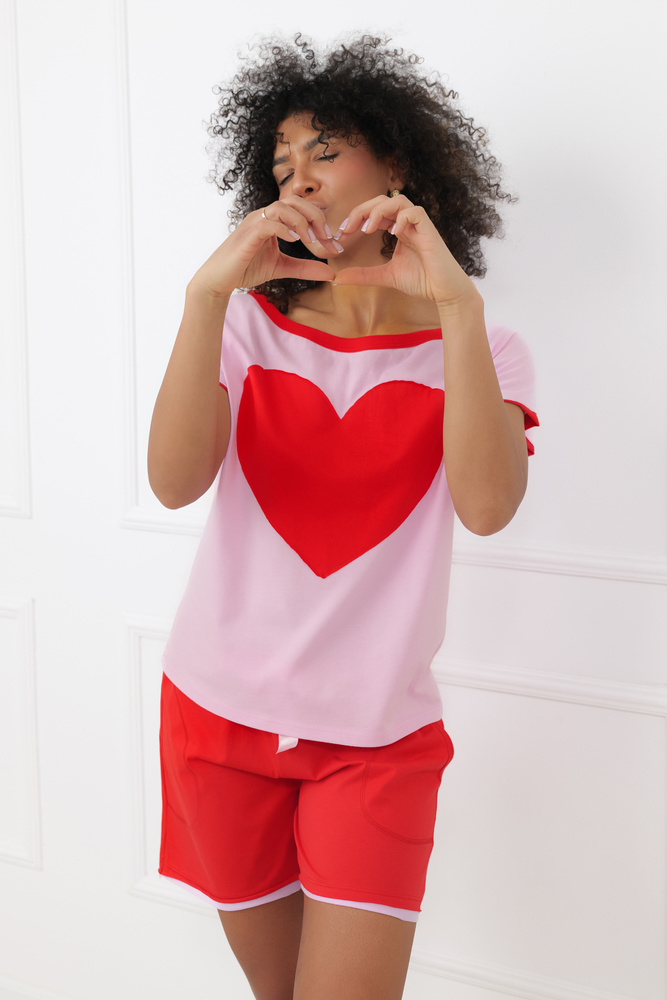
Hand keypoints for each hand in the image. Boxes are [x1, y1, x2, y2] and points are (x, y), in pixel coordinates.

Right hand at [189, 196, 341, 297]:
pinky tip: (294, 241)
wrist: (219, 279)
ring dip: (302, 223)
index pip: (302, 209)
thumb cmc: (247, 268)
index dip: (321, 222)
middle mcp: (264, 215)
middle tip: (327, 239)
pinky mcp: (247, 234)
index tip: (334, 244)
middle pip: (296, 201)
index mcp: (274, 219)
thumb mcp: (282, 267)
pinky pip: (268, 223)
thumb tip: (331, 273)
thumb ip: (305, 268)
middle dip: (316, 218)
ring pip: (282, 207)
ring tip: (312, 241)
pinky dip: (284, 229)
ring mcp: (255, 222)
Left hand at [333, 194, 477, 307]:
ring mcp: (419, 225)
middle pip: (382, 200)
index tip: (341, 234)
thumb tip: (337, 277)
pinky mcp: (430, 230)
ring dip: (379, 211)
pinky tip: (393, 233)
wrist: (444, 292)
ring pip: (398, 200)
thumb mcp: (385, 276)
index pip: (373, 212)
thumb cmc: (421, 282)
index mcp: (397, 229)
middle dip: (361, 211)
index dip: (355, 218)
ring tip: (367, 229)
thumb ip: (363, 274)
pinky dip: (402, 218)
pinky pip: (415, 212)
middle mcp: (407, 222)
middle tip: (346, 229)